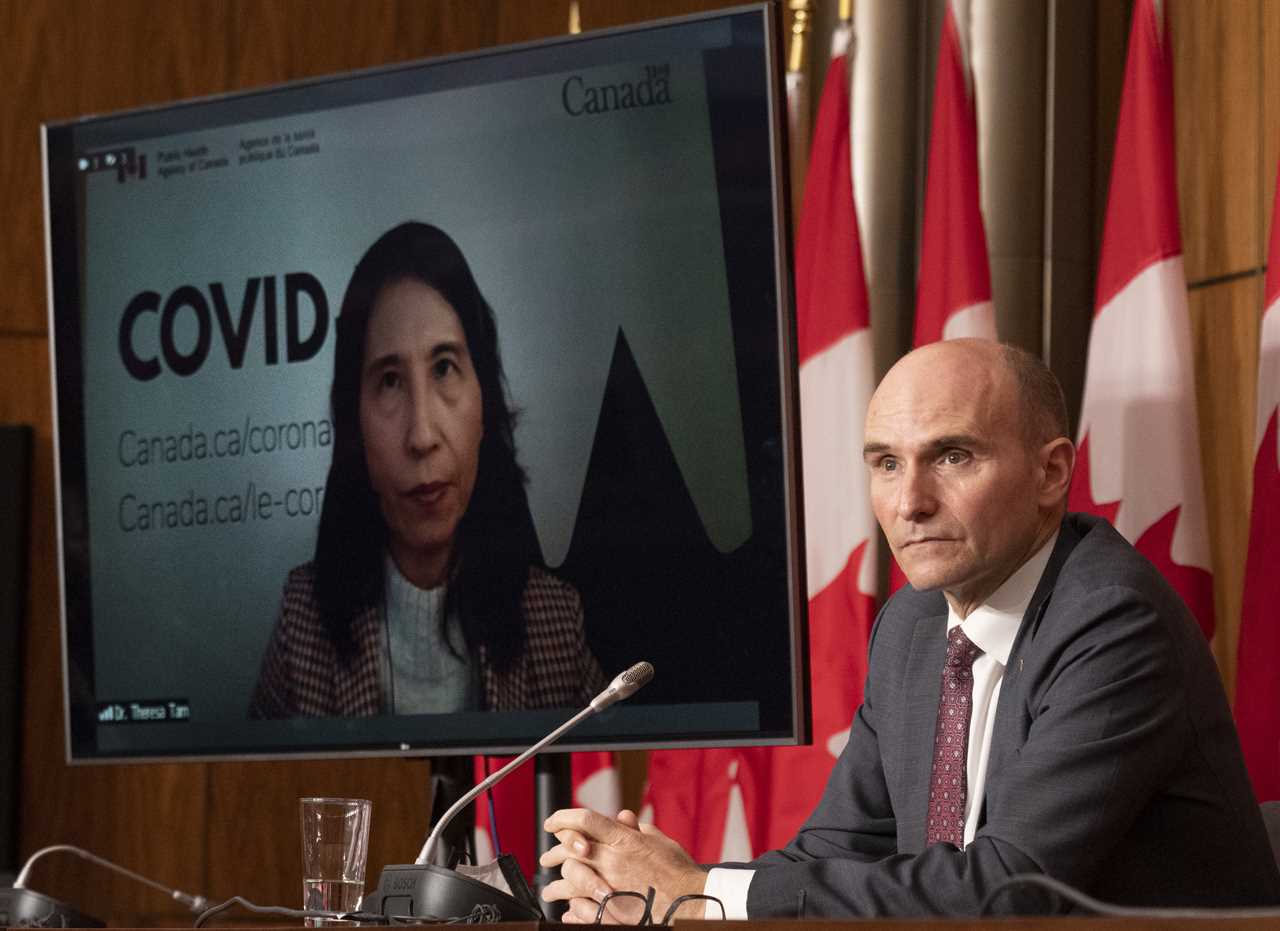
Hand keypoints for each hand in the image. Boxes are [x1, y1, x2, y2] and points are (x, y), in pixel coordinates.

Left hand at [540, 808, 706, 922]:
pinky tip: (567, 909)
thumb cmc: (679, 873)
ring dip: (556, 885)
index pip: (585, 819)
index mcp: (624, 840)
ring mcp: (609, 885)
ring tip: (550, 890)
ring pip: (569, 881)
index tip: (552, 822)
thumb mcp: (660, 841)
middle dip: (555, 852)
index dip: (564, 817)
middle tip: (547, 858)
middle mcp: (612, 860)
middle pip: (570, 849)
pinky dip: (571, 908)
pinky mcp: (610, 909)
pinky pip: (580, 907)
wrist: (689, 903)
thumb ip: (637, 828)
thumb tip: (622, 817)